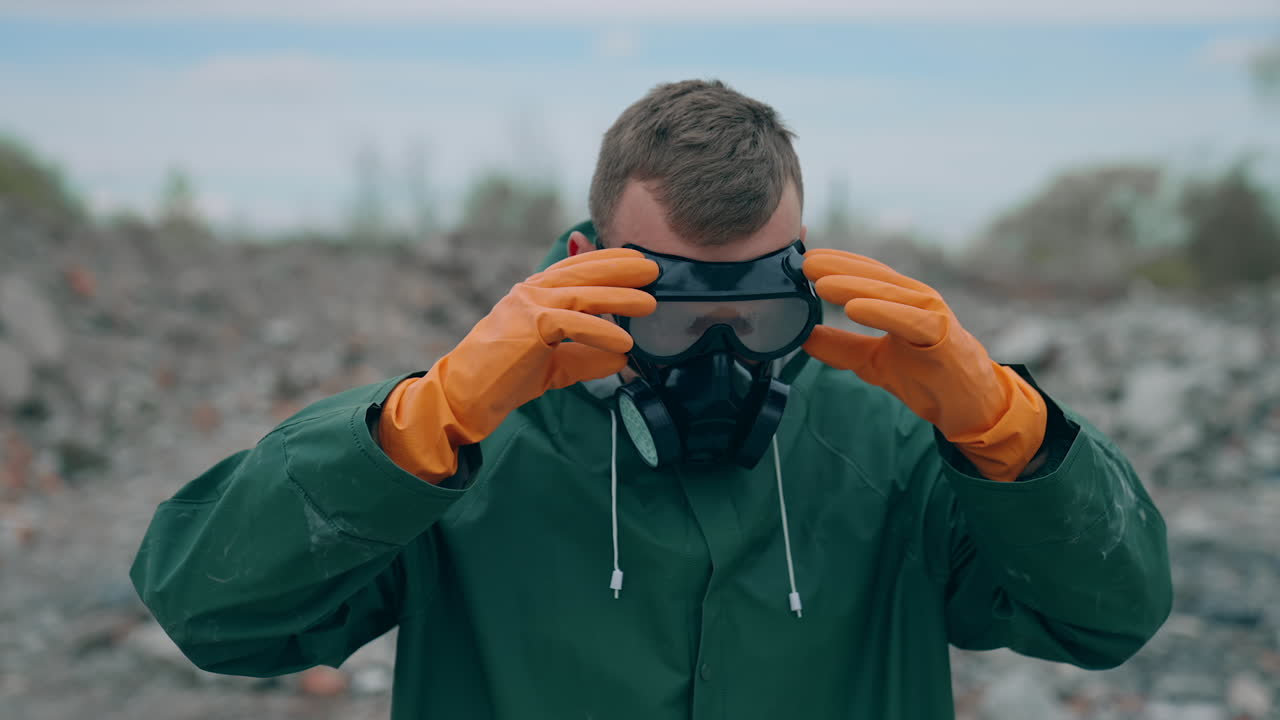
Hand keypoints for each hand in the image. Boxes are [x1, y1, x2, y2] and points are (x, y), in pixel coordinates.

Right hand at [380, 249, 658, 480]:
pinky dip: (601, 331)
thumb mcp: (554, 365)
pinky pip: (573, 323)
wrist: (465, 395)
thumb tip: (623, 358)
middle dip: (621, 268)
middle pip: (583, 271)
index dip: (607, 260)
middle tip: (653, 268)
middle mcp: (531, 292)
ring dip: (620, 297)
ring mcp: (528, 305)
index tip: (636, 260)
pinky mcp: (529, 327)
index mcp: (534, 293)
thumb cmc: (504, 377)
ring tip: (649, 304)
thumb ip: (586, 356)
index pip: (575, 267)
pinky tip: (625, 342)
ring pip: (583, 293)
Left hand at [801, 249, 1045, 481]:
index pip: (864, 274)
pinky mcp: (942, 336)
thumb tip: (803, 339)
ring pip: (888, 294)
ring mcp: (931, 315)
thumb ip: (841, 347)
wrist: (968, 405)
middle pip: (873, 277)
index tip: (802, 259)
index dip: (834, 264)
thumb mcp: (873, 361)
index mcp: (900, 301)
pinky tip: (854, 308)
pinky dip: (882, 311)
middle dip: (837, 268)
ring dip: (853, 285)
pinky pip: (909, 320)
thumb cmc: (926, 376)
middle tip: (804, 264)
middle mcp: (916, 300)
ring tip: (821, 284)